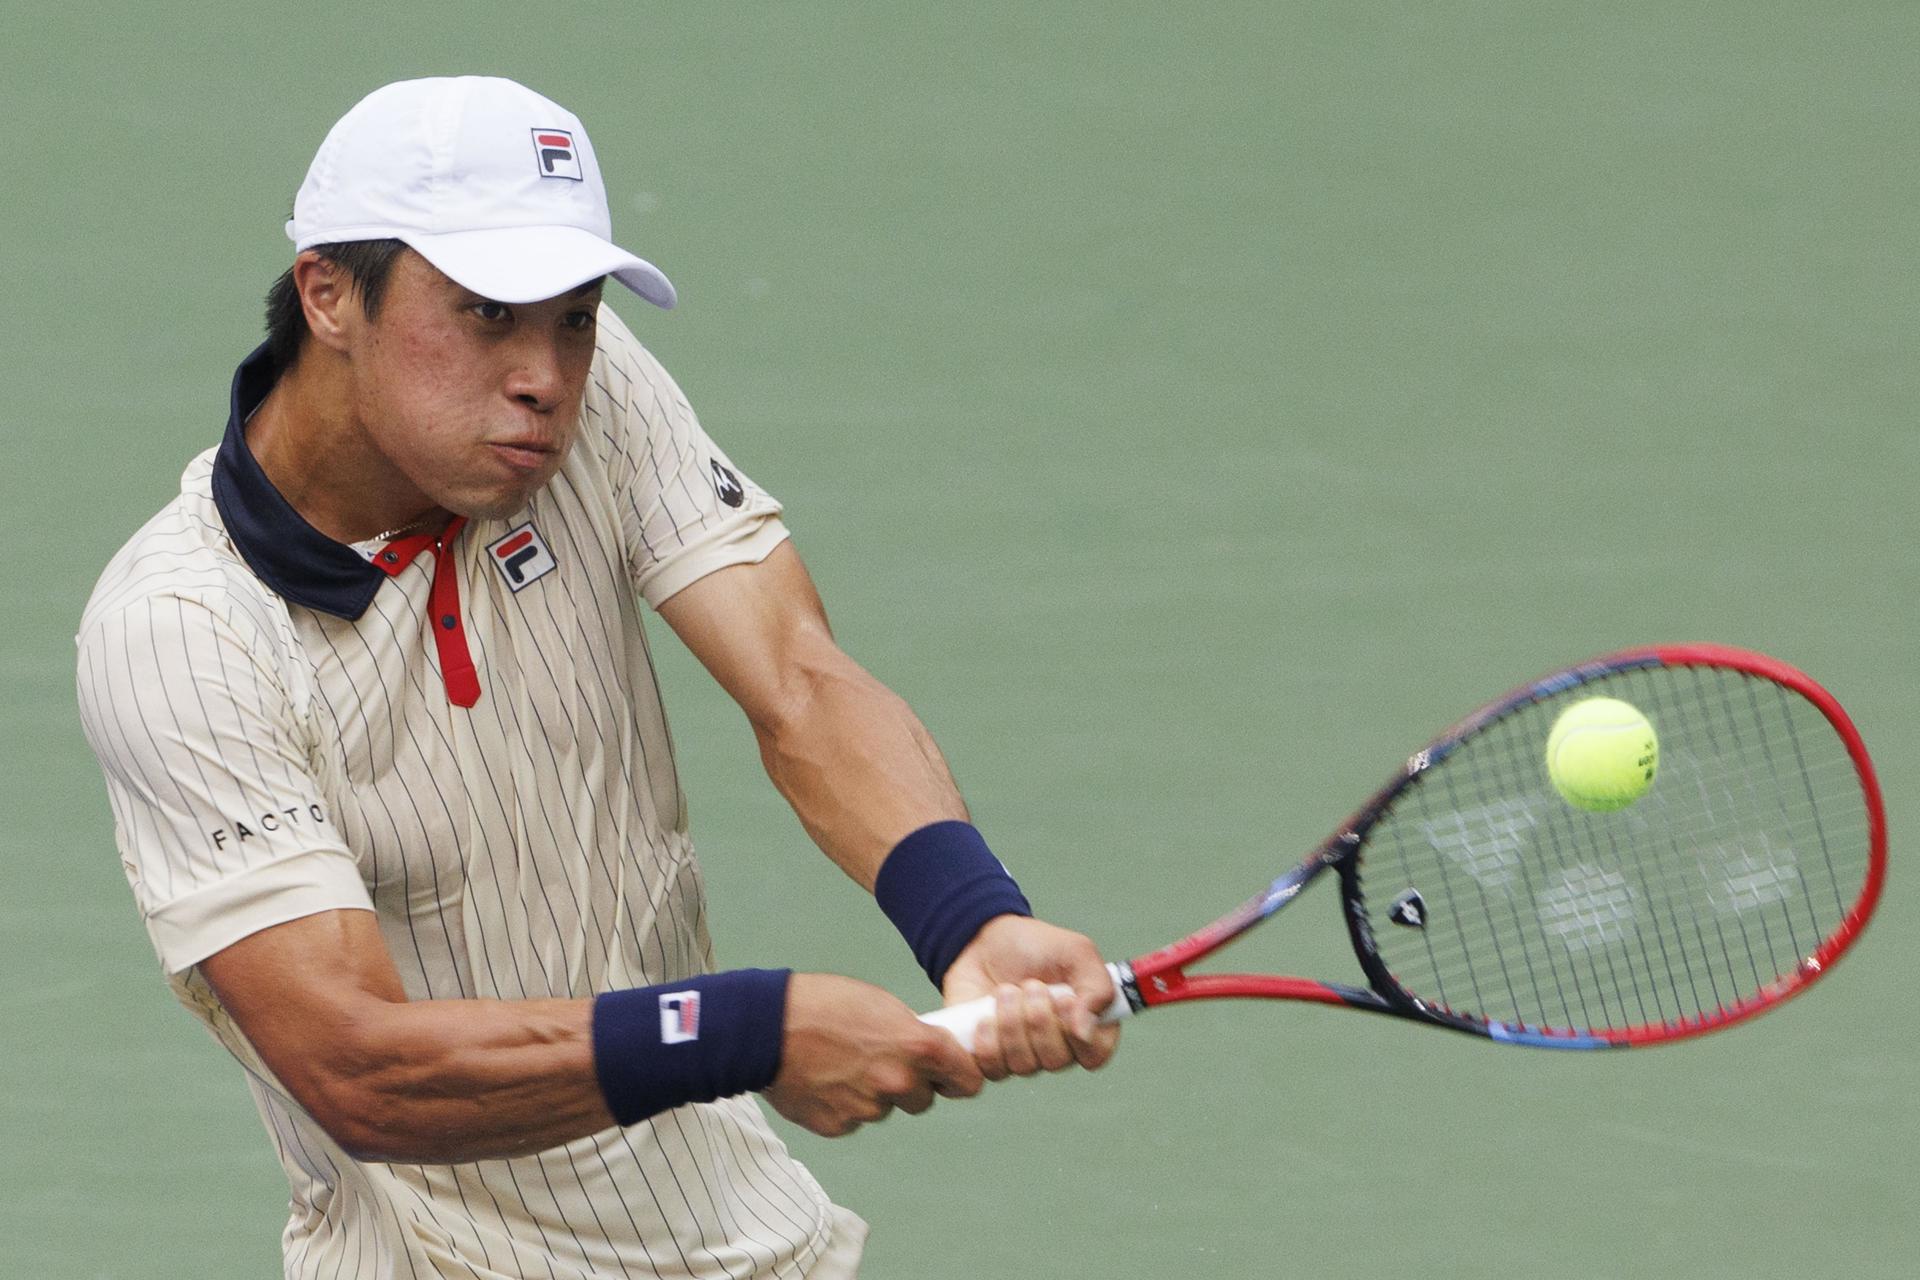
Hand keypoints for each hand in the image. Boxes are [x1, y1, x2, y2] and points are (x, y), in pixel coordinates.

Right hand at [763, 973, 983, 1136]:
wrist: (765, 1029)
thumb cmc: (822, 1005)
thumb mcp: (881, 1004)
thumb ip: (911, 1034)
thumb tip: (926, 1054)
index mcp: (918, 1048)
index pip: (968, 1081)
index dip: (960, 1077)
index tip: (952, 1076)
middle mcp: (899, 1082)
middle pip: (923, 1099)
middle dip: (910, 1085)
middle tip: (880, 1062)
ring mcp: (868, 1109)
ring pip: (885, 1108)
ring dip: (873, 1094)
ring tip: (842, 1064)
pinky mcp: (839, 1126)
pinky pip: (853, 1119)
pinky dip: (844, 1105)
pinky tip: (824, 1079)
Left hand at [940, 915, 1121, 1079]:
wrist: (985, 941)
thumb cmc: (1037, 946)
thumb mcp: (1077, 952)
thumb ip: (1097, 988)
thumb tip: (1085, 1031)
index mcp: (1087, 1024)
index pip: (1095, 1055)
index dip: (1079, 1036)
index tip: (1065, 1001)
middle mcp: (1059, 1047)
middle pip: (1056, 1061)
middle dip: (1038, 1019)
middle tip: (1031, 985)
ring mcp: (1024, 1055)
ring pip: (1024, 1065)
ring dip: (1011, 1023)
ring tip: (1005, 991)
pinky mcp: (991, 1058)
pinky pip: (992, 1068)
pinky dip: (987, 1039)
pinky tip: (985, 1015)